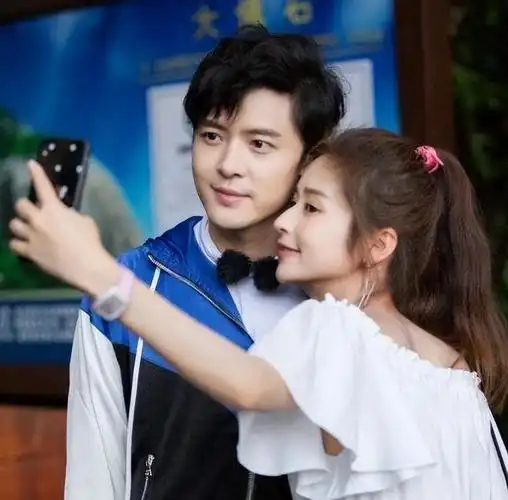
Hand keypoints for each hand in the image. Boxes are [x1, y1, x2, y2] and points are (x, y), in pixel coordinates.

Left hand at [9, 160, 116, 293]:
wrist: (86, 265)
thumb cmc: (90, 241)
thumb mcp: (85, 221)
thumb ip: (71, 216)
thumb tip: (65, 217)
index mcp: (54, 209)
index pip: (42, 186)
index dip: (36, 173)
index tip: (30, 164)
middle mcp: (38, 219)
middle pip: (21, 206)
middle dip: (26, 207)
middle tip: (33, 212)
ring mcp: (31, 236)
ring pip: (13, 224)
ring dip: (20, 225)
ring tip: (27, 229)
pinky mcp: (29, 252)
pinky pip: (14, 245)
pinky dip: (19, 243)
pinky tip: (25, 245)